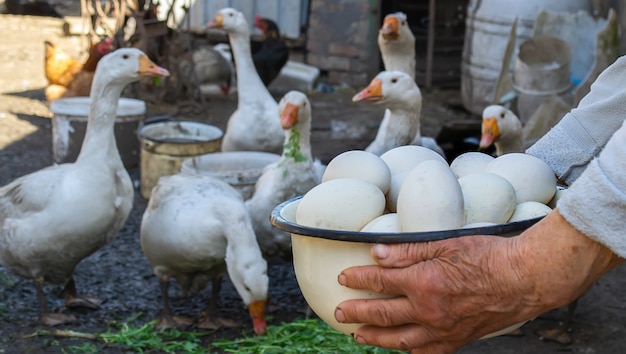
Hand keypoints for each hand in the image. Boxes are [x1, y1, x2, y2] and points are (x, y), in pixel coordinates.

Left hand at [334, 210, 622, 352]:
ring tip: (359, 336)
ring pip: (399, 339)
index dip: (358, 279)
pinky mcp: (457, 339)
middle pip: (382, 314)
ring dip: (375, 337)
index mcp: (423, 282)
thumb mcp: (445, 244)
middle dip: (357, 312)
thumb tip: (376, 253)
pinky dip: (409, 352)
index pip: (379, 281)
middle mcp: (428, 310)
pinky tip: (400, 349)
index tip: (343, 277)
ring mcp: (442, 329)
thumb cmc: (488, 257)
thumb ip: (407, 251)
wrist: (525, 279)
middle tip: (339, 313)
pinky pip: (427, 352)